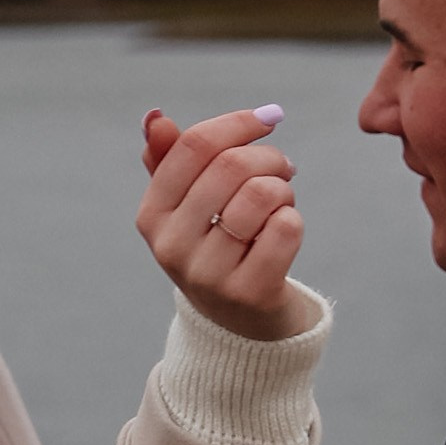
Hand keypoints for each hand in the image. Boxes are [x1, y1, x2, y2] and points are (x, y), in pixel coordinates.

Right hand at [135, 105, 307, 340]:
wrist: (240, 326)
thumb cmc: (216, 249)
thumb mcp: (186, 208)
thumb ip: (169, 161)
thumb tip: (155, 118)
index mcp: (151, 217)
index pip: (194, 146)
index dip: (238, 123)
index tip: (268, 120)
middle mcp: (172, 247)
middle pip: (231, 166)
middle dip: (268, 157)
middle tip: (283, 168)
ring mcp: (209, 275)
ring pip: (261, 194)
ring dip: (283, 189)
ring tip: (281, 201)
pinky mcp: (249, 293)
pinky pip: (286, 227)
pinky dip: (294, 220)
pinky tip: (284, 232)